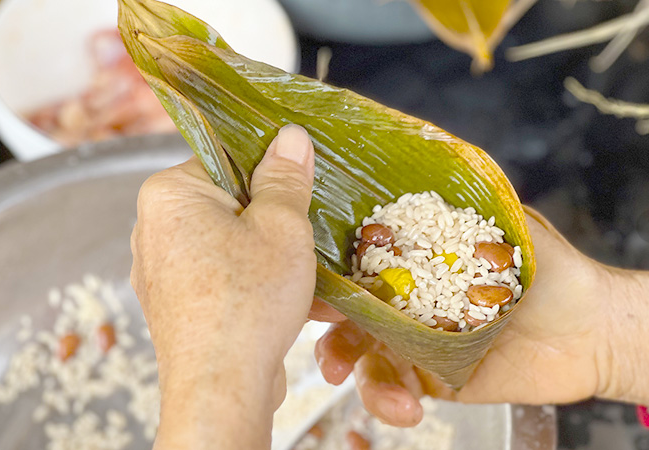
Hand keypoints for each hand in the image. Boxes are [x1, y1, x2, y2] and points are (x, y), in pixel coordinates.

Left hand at [131, 125, 316, 448]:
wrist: (220, 389)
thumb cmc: (246, 304)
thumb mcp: (282, 227)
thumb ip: (285, 179)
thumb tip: (289, 139)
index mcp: (167, 195)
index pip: (224, 159)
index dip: (270, 172)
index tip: (300, 186)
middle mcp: (154, 231)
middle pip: (229, 206)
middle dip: (275, 223)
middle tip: (309, 237)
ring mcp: (162, 273)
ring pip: (230, 248)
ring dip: (273, 260)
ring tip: (310, 278)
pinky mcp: (177, 308)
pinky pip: (223, 282)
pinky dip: (256, 288)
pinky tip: (298, 305)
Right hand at [315, 207, 648, 426]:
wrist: (592, 329)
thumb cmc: (553, 271)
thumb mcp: (506, 224)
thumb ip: (463, 204)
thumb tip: (425, 160)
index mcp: (414, 265)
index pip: (356, 268)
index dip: (327, 277)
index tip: (311, 284)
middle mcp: (407, 304)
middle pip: (346, 318)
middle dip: (324, 331)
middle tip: (324, 340)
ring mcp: (416, 344)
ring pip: (362, 359)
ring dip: (348, 371)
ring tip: (351, 379)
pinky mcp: (433, 381)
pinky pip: (396, 392)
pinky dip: (387, 401)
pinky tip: (403, 405)